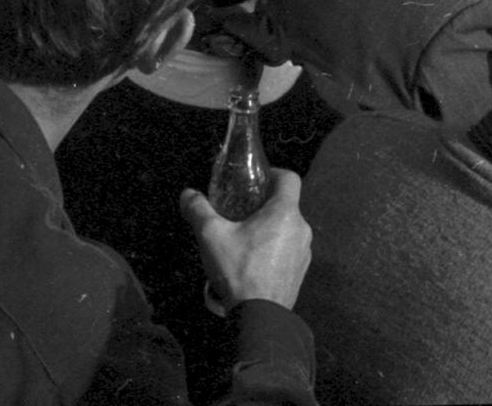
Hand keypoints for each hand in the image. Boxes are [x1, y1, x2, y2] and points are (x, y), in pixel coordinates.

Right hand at [181, 168, 310, 312]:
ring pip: (287, 228)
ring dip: (268, 227)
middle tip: (238, 210)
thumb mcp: (210, 234)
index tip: (252, 181)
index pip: (289, 178)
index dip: (271, 173)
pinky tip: (251, 261)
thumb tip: (188, 194)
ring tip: (242, 237)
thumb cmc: (239, 269)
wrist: (260, 319)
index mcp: (285, 213)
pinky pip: (288, 249)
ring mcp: (303, 254)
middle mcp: (301, 230)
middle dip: (263, 203)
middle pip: (285, 204)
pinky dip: (273, 248)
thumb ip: (198, 208)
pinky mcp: (300, 274)